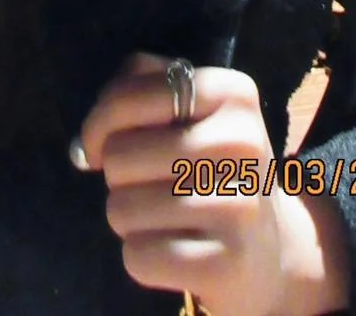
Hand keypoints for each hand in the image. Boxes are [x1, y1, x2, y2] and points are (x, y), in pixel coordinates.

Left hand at [77, 51, 350, 315]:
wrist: (270, 249)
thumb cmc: (212, 167)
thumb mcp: (189, 110)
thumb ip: (133, 92)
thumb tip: (85, 145)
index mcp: (232, 92)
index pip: (129, 96)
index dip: (99, 122)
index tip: (103, 143)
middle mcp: (243, 142)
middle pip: (121, 155)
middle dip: (119, 175)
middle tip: (152, 183)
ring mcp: (238, 206)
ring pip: (122, 208)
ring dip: (128, 217)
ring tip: (164, 216)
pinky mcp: (226, 263)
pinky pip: (138, 256)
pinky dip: (141, 256)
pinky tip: (172, 248)